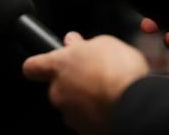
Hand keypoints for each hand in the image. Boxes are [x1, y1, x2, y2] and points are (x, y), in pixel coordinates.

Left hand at [23, 32, 149, 134]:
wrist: (136, 104)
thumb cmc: (119, 71)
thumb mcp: (104, 43)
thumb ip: (82, 44)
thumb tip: (73, 42)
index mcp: (58, 66)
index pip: (33, 66)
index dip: (38, 65)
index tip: (43, 65)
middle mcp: (59, 92)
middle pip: (58, 87)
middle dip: (73, 82)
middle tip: (94, 75)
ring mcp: (71, 114)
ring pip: (73, 105)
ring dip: (86, 99)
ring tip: (109, 91)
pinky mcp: (85, 131)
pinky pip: (87, 120)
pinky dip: (97, 114)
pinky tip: (113, 105)